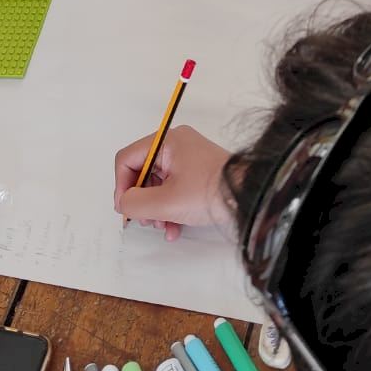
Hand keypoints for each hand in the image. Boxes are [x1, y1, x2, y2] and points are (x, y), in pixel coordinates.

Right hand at [113, 125, 233, 241]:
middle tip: (145, 221)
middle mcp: (176, 145)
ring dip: (155, 209)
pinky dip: (170, 209)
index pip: (127, 158)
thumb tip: (124, 203)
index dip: (121, 185)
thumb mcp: (166, 202)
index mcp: (167, 141)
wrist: (250, 199)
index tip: (125, 209)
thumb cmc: (211, 193)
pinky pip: (173, 189)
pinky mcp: (197, 174)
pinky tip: (174, 229)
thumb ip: (136, 203)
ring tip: (163, 227)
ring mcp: (188, 159)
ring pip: (157, 184)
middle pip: (142, 172)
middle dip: (141, 200)